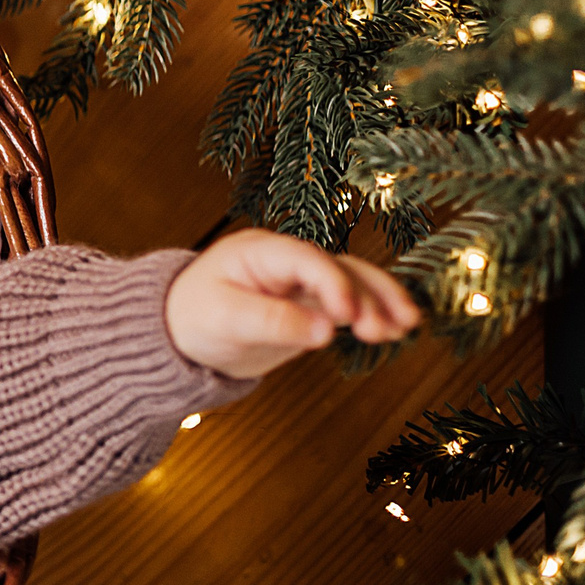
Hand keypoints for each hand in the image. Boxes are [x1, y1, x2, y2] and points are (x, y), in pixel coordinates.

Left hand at [165, 229, 419, 380]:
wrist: (180, 333)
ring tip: (404, 329)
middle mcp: (288, 260)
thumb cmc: (193, 316)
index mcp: (261, 251)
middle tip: (384, 329)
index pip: (306, 259)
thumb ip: (273, 321)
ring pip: (353, 282)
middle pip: (338, 267)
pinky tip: (395, 331)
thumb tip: (326, 331)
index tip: (346, 315)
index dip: (332, 283)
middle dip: (366, 295)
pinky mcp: (312, 303)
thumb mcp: (224, 318)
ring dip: (380, 303)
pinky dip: (373, 314)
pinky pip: (350, 304)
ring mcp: (303, 281)